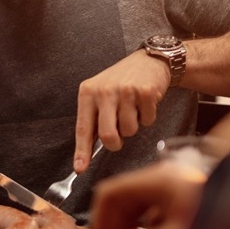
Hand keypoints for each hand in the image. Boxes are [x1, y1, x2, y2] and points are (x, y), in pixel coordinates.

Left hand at [73, 49, 170, 169]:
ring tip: (132, 109)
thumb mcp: (100, 94)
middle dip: (115, 143)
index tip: (80, 168)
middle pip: (108, 136)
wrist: (149, 61)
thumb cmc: (121, 81)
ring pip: (129, 130)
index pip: (83, 128)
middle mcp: (104, 91)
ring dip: (133, 126)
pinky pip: (147, 121)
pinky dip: (147, 117)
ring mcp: (126, 91)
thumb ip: (93, 119)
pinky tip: (144, 103)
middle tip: (119, 136)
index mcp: (88, 93)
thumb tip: (85, 154)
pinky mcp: (146, 92)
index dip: (81, 151)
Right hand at [90, 160, 205, 228]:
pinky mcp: (182, 195)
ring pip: (138, 206)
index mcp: (158, 180)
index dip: (100, 219)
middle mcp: (163, 178)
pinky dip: (148, 228)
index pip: (111, 192)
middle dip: (116, 228)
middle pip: (123, 199)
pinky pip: (154, 210)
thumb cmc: (218, 226)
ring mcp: (173, 185)